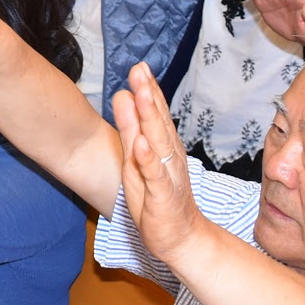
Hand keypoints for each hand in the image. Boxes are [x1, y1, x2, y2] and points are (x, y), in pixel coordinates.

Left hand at [110, 64, 205, 263]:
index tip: (140, 66)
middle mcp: (169, 156)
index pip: (156, 113)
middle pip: (158, 121)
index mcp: (163, 146)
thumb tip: (123, 95)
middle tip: (140, 69)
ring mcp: (168, 175)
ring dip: (150, 118)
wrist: (180, 238)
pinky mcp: (163, 196)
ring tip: (141, 95)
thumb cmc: (156, 198)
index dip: (148, 89)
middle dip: (149, 95)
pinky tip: (140, 144)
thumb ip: (130, 128)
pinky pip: (156, 176)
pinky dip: (148, 160)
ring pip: (158, 143)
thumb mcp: (136, 159)